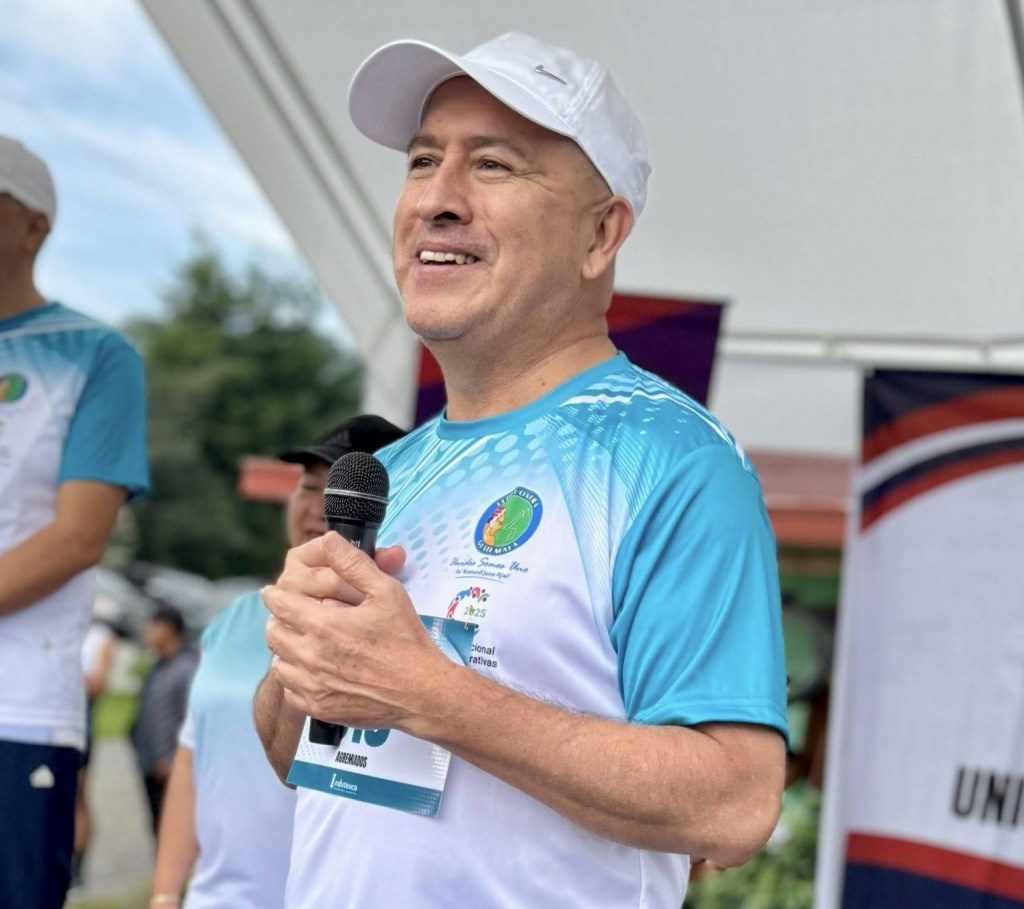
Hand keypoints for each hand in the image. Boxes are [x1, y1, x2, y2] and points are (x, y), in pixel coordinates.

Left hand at [262, 532, 455, 735]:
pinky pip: (290, 690)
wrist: (422, 691)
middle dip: (279, 619)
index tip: (276, 591)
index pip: (278, 605)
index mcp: (323, 625)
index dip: (275, 594)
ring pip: (278, 662)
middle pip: (273, 632)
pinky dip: (295, 678)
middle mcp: (311, 656)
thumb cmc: (406, 640)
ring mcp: (313, 686)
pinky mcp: (319, 708)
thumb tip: (330, 540)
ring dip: (285, 649)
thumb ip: (354, 564)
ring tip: (304, 641)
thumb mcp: (387, 591)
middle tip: (293, 615)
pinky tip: (313, 669)